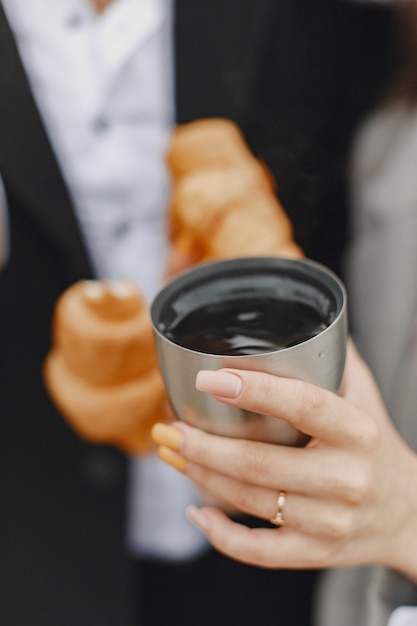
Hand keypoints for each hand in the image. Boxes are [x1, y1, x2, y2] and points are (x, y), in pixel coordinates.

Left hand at [152, 340, 416, 578]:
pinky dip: (220, 535)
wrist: (406, 510)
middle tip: (170, 426)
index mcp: (357, 431)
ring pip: (249, 502)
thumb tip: (293, 316)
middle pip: (259, 463)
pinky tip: (196, 511)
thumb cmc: (374, 441)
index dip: (254, 391)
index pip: (303, 405)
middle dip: (204, 445)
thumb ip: (331, 356)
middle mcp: (346, 478)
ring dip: (202, 476)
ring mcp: (331, 521)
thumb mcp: (363, 393)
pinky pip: (260, 552)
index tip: (207, 380)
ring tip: (173, 453)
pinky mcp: (316, 551)